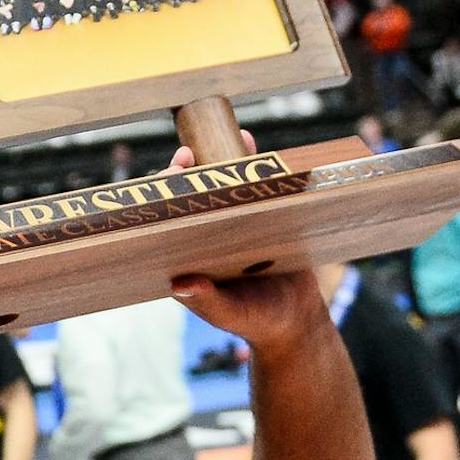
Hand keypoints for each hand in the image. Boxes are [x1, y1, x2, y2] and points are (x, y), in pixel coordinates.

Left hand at [159, 141, 332, 357]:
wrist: (296, 320)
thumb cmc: (256, 320)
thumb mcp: (230, 314)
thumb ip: (206, 302)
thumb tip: (181, 284)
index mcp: (189, 254)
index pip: (168, 219)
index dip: (163, 199)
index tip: (165, 183)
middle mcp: (207, 233)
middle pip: (194, 195)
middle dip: (188, 171)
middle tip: (186, 156)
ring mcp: (236, 220)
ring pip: (226, 183)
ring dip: (222, 157)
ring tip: (226, 139)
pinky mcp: (265, 214)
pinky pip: (257, 183)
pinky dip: (256, 162)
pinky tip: (249, 140)